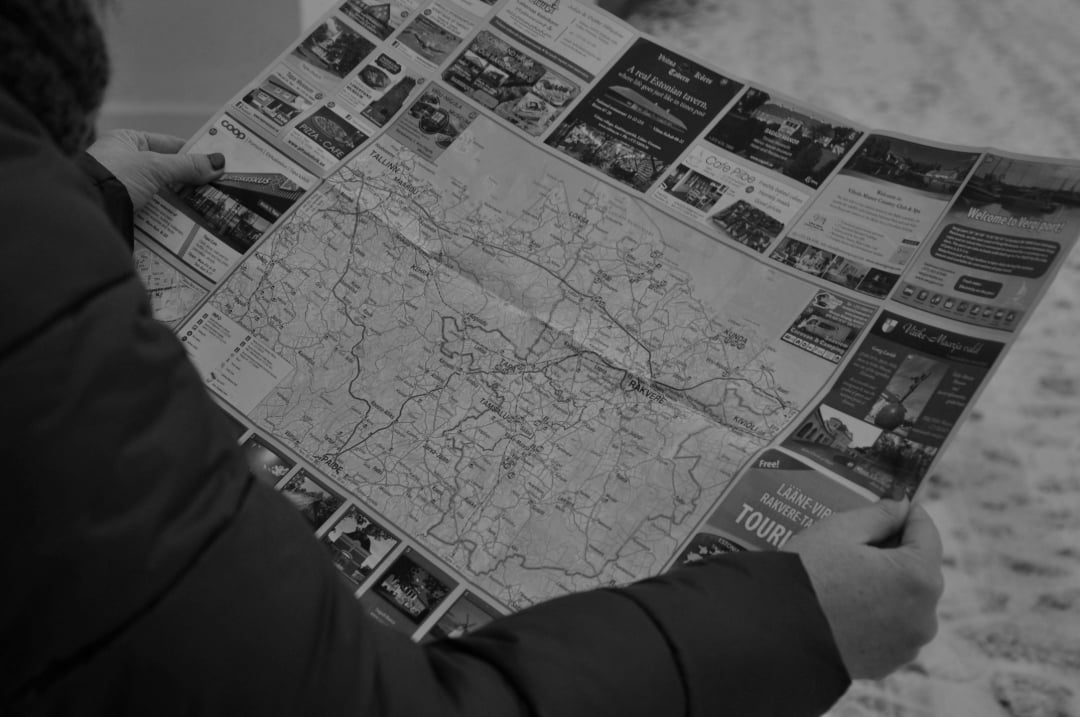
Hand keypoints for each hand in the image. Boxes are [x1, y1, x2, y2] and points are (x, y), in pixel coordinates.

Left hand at [87, 129, 224, 209]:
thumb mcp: (154, 167)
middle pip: (166, 171)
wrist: (85, 209)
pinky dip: (167, 216)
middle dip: (189, 182)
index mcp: (127, 141)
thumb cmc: (114, 177)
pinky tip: (186, 223)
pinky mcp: (122, 208)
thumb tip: (219, 163)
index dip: (193, 154)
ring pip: (161, 192)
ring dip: (180, 202)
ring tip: (206, 209)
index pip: (169, 144)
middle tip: (217, 190)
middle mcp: (123, 161)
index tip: (216, 165)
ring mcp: (121, 186)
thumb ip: (186, 165)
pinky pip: (151, 209)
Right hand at [784, 499, 943, 679]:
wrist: (774, 632)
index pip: (927, 532)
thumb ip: (879, 515)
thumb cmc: (806, 574)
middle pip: (919, 569)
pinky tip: (846, 604)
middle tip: (859, 539)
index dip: (907, 513)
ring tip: (848, 573)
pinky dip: (877, 614)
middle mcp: (924, 615)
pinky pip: (892, 629)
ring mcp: (908, 644)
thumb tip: (902, 505)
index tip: (891, 503)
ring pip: (906, 601)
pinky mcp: (889, 664)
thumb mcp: (839, 531)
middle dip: (895, 551)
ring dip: (888, 584)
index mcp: (918, 577)